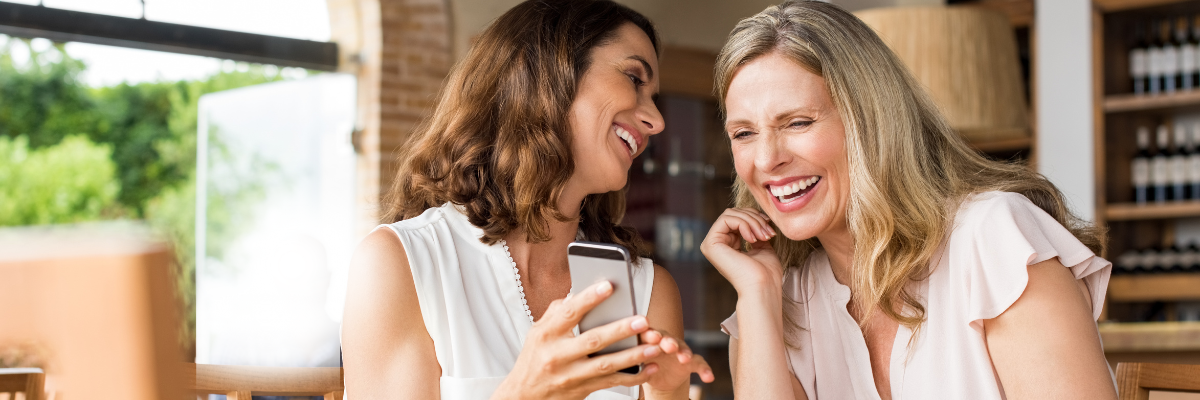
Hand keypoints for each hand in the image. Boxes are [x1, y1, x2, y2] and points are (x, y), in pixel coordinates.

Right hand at [492, 281, 662, 399]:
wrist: (525, 395)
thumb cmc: (535, 358)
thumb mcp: (538, 332)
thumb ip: (558, 312)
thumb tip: (580, 293)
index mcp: (546, 335)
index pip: (569, 313)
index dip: (589, 298)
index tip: (609, 286)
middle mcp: (558, 355)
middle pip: (593, 340)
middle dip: (620, 330)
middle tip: (642, 320)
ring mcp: (571, 375)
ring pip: (606, 365)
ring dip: (633, 356)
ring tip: (654, 346)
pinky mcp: (582, 390)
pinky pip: (612, 383)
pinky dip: (633, 377)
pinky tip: (649, 368)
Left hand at [638, 329, 713, 396]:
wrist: (659, 378)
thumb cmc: (646, 367)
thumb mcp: (638, 367)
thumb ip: (637, 364)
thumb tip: (633, 365)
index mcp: (649, 341)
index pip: (649, 335)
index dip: (651, 335)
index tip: (653, 337)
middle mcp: (665, 343)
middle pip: (667, 339)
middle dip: (669, 341)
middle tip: (670, 346)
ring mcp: (679, 352)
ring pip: (683, 349)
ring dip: (684, 352)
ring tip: (685, 358)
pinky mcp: (690, 362)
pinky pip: (699, 364)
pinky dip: (705, 370)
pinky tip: (709, 377)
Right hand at [700, 208, 784, 293]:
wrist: (763, 287)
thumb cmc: (766, 273)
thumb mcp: (762, 246)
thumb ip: (755, 232)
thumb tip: (757, 218)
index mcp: (726, 245)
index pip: (737, 217)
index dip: (755, 217)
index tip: (769, 228)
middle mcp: (716, 244)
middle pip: (733, 213)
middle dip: (754, 218)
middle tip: (768, 232)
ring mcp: (710, 244)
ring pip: (730, 214)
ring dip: (752, 221)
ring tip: (763, 236)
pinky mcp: (710, 244)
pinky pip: (726, 219)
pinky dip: (744, 224)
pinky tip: (752, 239)